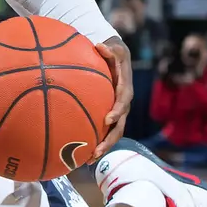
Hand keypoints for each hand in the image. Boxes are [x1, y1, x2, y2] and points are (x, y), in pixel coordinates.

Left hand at [76, 37, 132, 166]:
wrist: (118, 58)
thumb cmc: (113, 52)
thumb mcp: (114, 47)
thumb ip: (109, 50)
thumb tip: (100, 46)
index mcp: (124, 89)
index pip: (123, 102)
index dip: (117, 111)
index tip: (107, 119)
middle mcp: (123, 104)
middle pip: (119, 126)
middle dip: (109, 139)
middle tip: (96, 150)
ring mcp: (118, 112)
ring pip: (113, 133)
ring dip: (103, 147)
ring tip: (88, 160)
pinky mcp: (110, 116)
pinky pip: (105, 132)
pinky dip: (96, 142)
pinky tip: (81, 154)